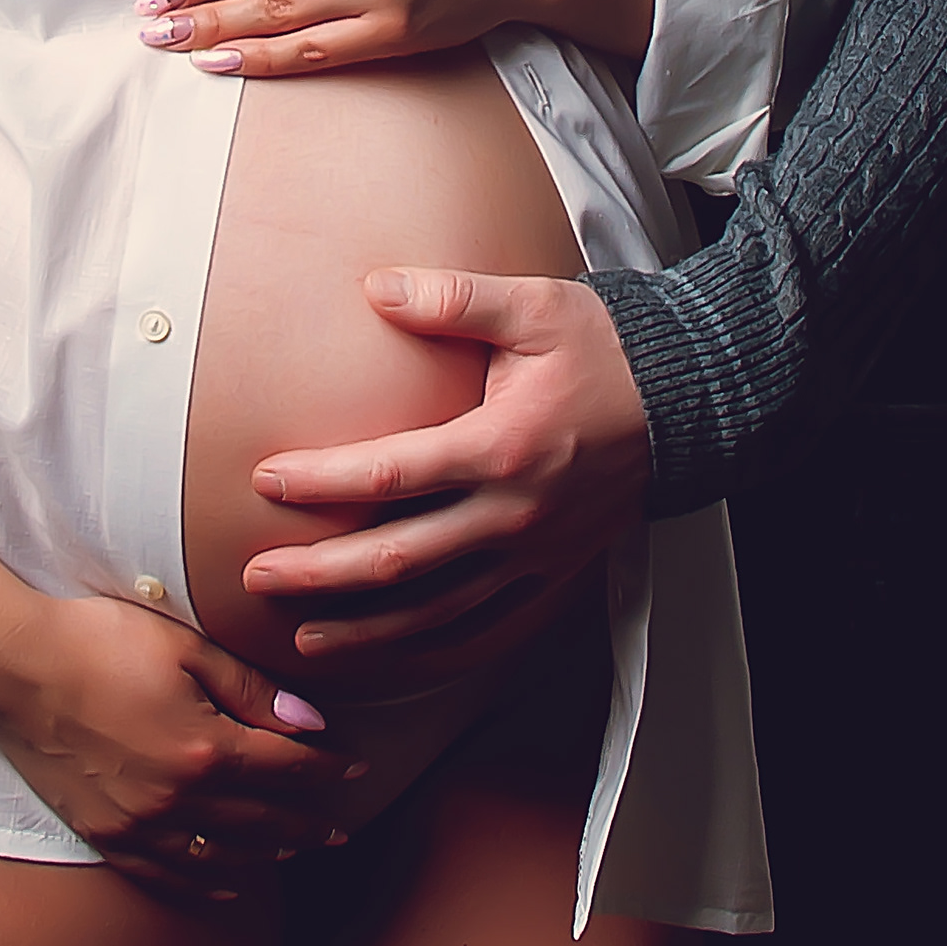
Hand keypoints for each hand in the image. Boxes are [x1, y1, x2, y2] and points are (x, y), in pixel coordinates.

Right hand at [0, 463, 356, 899]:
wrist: (14, 669)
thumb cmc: (99, 641)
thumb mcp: (184, 647)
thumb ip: (249, 688)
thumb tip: (309, 721)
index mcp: (203, 749)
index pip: (285, 769)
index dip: (327, 770)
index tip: (357, 769)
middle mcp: (177, 801)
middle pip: (262, 821)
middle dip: (307, 821)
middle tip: (341, 827)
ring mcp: (140, 826)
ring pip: (223, 856)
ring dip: (269, 853)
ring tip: (299, 849)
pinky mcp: (106, 835)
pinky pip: (170, 875)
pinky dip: (209, 881)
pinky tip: (232, 880)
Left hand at [238, 271, 651, 650]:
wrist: (688, 397)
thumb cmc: (605, 347)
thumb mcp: (532, 306)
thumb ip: (453, 299)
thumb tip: (376, 286)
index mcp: (503, 447)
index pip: (392, 474)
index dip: (323, 481)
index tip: (267, 480)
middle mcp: (515, 515)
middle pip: (400, 561)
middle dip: (322, 573)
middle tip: (258, 576)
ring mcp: (536, 555)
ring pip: (437, 612)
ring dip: (366, 630)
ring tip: (305, 638)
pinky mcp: (555, 575)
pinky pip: (488, 631)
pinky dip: (434, 652)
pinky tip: (394, 659)